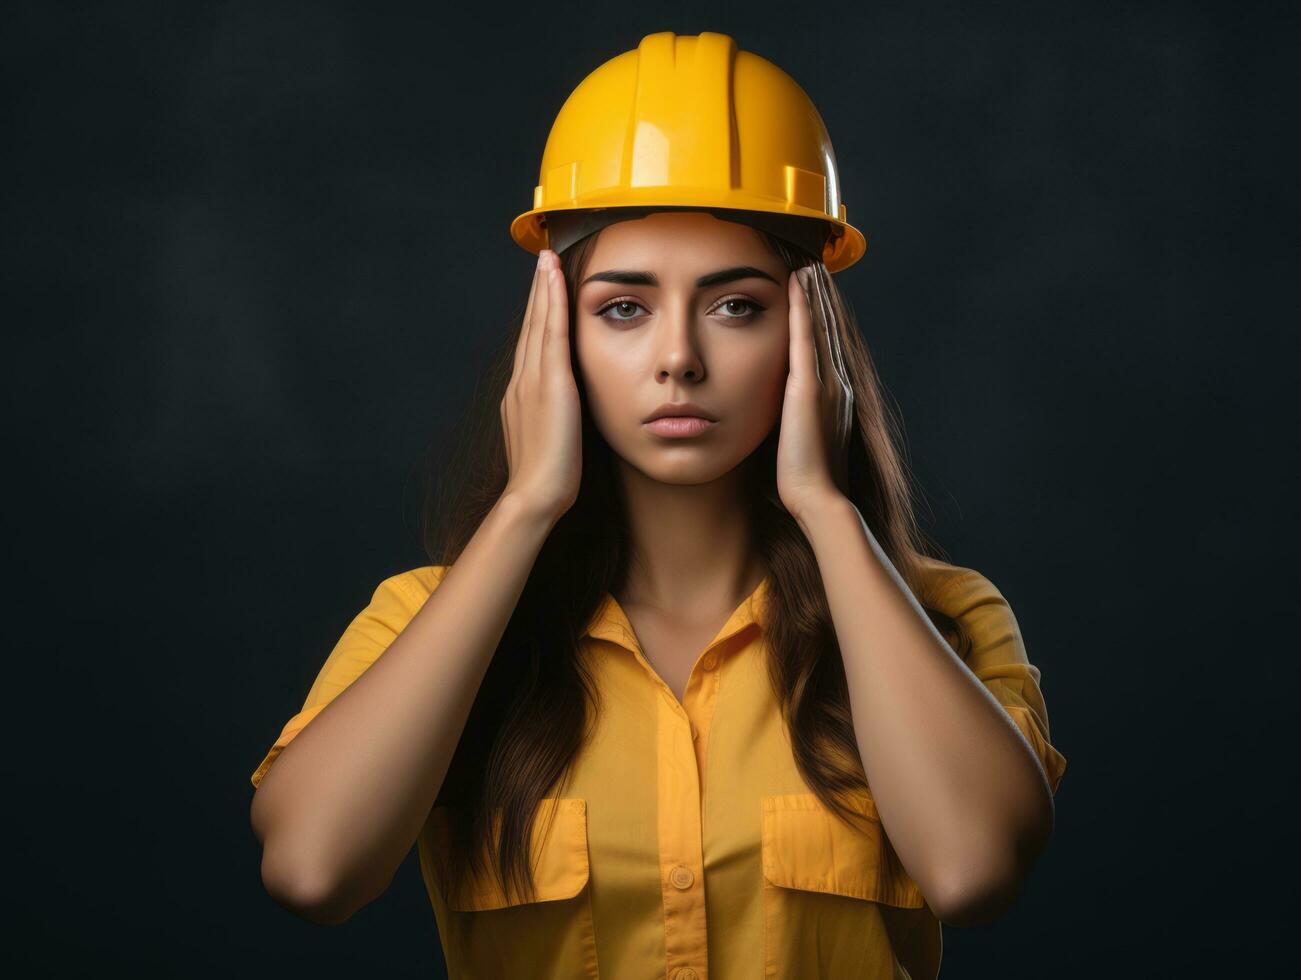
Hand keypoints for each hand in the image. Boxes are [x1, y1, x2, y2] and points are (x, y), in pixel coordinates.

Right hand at [500, 249, 582, 522]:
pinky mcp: (550, 383)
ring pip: (538, 324)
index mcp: (521, 395)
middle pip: (530, 327)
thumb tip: (567, 411)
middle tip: (542, 261)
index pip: (531, 345)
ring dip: (543, 289)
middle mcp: (522, 381)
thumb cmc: (548, 479)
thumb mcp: (549, 440)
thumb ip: (554, 419)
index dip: (536, 315)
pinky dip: (552, 303)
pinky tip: (555, 280)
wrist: (535, 494)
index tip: (542, 291)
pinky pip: (551, 333)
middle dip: (537, 293)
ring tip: (547, 260)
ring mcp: (532, 380)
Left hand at [775, 263, 852, 521]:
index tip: (814, 290)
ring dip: (815, 294)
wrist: (817, 497)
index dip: (821, 316)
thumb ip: (794, 420)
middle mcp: (837, 383)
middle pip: (828, 329)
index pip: (827, 345)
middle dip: (822, 297)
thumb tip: (780, 415)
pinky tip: (797, 284)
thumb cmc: (802, 479)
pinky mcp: (809, 388)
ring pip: (820, 326)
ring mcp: (826, 383)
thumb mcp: (799, 440)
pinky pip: (805, 338)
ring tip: (808, 264)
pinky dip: (802, 309)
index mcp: (835, 395)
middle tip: (814, 264)